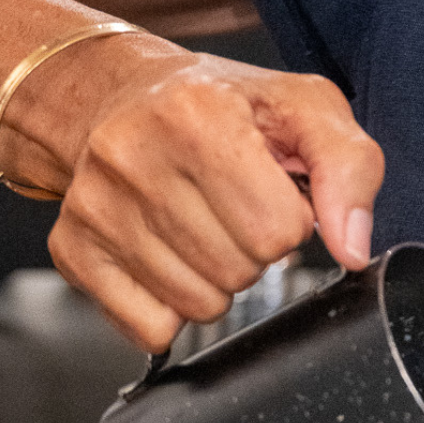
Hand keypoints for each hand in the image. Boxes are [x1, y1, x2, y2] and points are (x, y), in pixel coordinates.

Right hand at [27, 41, 383, 349]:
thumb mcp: (306, 106)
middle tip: (238, 206)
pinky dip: (174, 305)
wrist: (122, 95)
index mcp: (197, 114)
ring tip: (206, 224)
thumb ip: (350, 167)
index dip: (292, 217)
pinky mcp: (71, 250)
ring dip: (219, 277)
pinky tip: (172, 253)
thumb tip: (352, 247)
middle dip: (257, 247)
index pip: (278, 227)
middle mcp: (133, 156)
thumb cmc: (223, 102)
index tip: (275, 190)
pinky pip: (149, 327)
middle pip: (239, 269)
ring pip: (197, 304)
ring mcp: (94, 207)